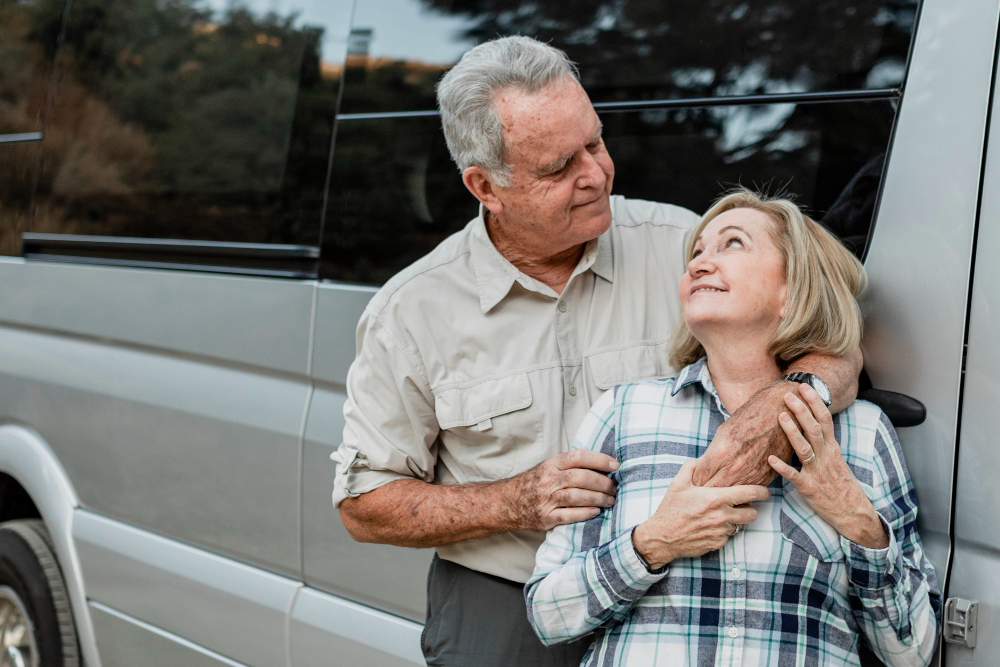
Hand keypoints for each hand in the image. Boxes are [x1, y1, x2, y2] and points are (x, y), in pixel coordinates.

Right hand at [512, 449, 619, 530]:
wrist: (508, 502)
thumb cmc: (534, 484)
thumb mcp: (548, 468)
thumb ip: (570, 466)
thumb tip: (603, 465)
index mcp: (551, 465)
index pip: (578, 457)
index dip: (599, 459)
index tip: (615, 465)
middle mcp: (548, 480)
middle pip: (581, 478)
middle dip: (603, 483)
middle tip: (615, 488)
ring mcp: (546, 499)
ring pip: (577, 496)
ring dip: (598, 498)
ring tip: (610, 500)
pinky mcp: (546, 517)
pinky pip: (569, 515)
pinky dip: (585, 513)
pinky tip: (596, 511)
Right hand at [632, 459, 770, 568]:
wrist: (662, 537)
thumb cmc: (670, 509)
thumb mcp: (677, 483)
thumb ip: (691, 467)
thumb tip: (701, 458)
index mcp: (715, 498)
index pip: (749, 494)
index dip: (762, 492)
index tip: (766, 491)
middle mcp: (722, 516)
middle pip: (752, 513)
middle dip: (750, 508)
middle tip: (741, 504)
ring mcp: (721, 532)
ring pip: (740, 525)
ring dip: (735, 520)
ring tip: (721, 514)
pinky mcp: (718, 544)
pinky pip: (729, 536)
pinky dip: (724, 530)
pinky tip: (710, 525)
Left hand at [693, 382, 792, 486]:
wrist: (777, 413)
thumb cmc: (748, 418)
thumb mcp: (723, 432)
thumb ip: (712, 454)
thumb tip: (703, 468)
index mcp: (721, 453)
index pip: (700, 478)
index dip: (696, 480)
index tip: (696, 480)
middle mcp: (735, 467)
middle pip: (712, 490)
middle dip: (707, 489)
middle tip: (704, 487)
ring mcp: (751, 475)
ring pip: (731, 494)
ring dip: (724, 492)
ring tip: (720, 488)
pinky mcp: (765, 478)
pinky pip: (748, 491)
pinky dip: (742, 489)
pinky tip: (739, 484)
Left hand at [767, 383, 887, 548]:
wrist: (854, 513)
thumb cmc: (841, 485)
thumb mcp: (835, 460)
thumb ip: (823, 443)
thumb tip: (810, 424)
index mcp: (832, 448)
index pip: (825, 420)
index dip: (815, 402)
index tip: (805, 386)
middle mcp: (826, 457)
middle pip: (815, 429)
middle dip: (802, 411)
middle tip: (788, 395)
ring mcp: (817, 472)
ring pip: (805, 448)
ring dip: (792, 432)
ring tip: (780, 416)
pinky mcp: (809, 488)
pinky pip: (795, 476)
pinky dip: (783, 468)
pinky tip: (770, 459)